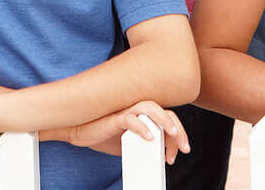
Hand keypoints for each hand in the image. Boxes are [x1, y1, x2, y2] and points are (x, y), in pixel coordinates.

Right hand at [67, 101, 189, 162]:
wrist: (80, 132)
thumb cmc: (105, 135)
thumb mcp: (130, 144)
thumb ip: (145, 145)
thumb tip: (162, 157)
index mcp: (144, 115)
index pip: (169, 118)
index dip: (178, 134)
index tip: (181, 152)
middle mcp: (137, 110)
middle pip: (165, 112)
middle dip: (177, 129)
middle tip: (184, 147)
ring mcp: (126, 111)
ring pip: (150, 107)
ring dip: (164, 120)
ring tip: (173, 134)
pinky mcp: (114, 118)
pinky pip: (130, 118)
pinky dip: (141, 126)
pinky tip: (149, 137)